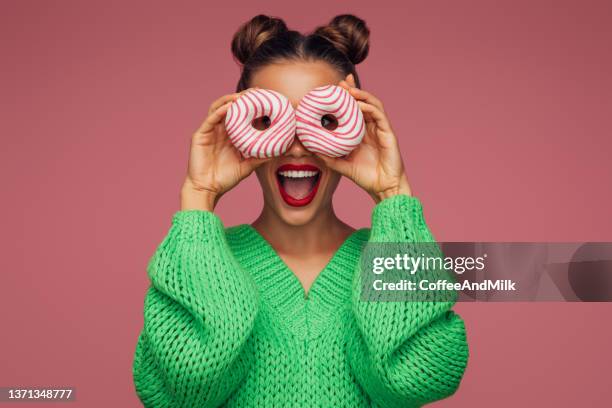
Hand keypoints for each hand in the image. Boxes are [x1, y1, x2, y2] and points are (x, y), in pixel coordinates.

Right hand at [181, 91, 266, 210]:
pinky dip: (221, 110)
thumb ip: (260, 157)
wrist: (207, 190)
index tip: (267, 99)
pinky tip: (231, 106)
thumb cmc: (225, 179)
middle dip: (243, 97)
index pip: (241, 115)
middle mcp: (219, 130)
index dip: (252, 106)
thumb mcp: (247, 166)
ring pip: (219, 107)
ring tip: (244, 96)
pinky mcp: (200, 135)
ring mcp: (209, 131)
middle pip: (230, 106)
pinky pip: (211, 118)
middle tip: (258, 91)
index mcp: (230, 135)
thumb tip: (278, 151)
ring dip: (231, 99)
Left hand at [316, 81, 411, 202]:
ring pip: (372, 104)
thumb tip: (311, 150)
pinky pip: (379, 114)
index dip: (346, 98)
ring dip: (361, 94)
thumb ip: (329, 157)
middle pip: (363, 102)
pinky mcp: (389, 133)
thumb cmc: (366, 177)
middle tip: (340, 82)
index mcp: (362, 133)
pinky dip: (369, 107)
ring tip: (348, 89)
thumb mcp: (342, 165)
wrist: (383, 188)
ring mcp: (381, 129)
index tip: (334, 89)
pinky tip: (359, 104)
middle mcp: (372, 128)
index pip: (354, 110)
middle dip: (353, 90)